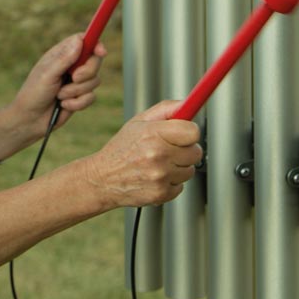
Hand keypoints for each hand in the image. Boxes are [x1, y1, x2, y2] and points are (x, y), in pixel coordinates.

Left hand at [9, 33, 106, 139]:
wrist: (30, 120)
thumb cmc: (34, 93)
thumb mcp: (48, 74)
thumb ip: (64, 59)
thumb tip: (79, 41)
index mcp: (61, 54)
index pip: (83, 41)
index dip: (94, 43)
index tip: (100, 52)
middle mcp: (71, 65)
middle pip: (94, 60)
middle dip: (87, 71)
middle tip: (74, 78)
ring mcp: (77, 82)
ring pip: (94, 80)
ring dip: (76, 91)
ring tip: (60, 96)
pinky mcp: (80, 97)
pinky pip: (91, 97)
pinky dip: (77, 103)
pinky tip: (63, 105)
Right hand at [83, 100, 202, 208]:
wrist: (103, 178)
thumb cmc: (122, 147)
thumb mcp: (139, 121)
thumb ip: (166, 109)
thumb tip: (188, 104)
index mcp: (153, 133)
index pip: (193, 132)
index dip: (190, 131)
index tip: (184, 132)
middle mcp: (157, 155)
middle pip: (195, 152)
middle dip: (186, 149)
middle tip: (171, 148)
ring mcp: (160, 177)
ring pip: (190, 170)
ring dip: (179, 167)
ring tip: (160, 163)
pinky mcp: (161, 194)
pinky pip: (181, 186)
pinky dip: (172, 182)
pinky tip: (156, 176)